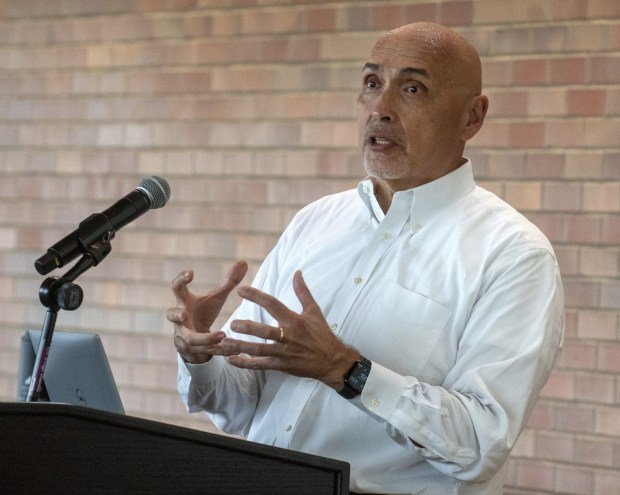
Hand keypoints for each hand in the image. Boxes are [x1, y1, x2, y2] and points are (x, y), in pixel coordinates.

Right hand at [167, 260, 247, 363]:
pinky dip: (218, 351)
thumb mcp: (216, 297)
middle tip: (184, 314)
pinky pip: (203, 352)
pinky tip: (233, 350)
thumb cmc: (203, 312)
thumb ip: (229, 282)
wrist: (195, 339)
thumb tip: (244, 262)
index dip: (181, 279)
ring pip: (190, 339)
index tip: (191, 272)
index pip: (177, 288)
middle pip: (172, 316)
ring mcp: (182, 336)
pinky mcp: (190, 351)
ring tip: (223, 335)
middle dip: (176, 315)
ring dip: (206, 338)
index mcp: (184, 301)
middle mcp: (180, 319)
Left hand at [218, 270, 359, 390]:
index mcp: (295, 320)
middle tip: (232, 323)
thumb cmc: (322, 334)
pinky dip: (246, 364)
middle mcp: (288, 336)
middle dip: (248, 328)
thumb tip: (297, 272)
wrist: (332, 361)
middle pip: (265, 332)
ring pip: (260, 350)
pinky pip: (261, 366)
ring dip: (242, 347)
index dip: (257, 296)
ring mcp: (284, 353)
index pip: (273, 305)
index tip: (241, 290)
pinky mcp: (282, 366)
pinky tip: (231, 360)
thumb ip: (302, 291)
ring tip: (225, 342)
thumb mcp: (314, 311)